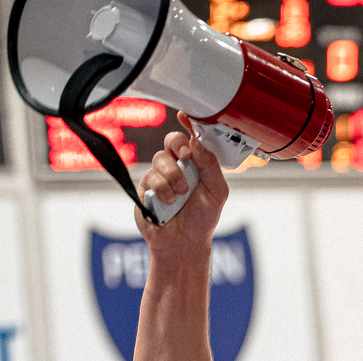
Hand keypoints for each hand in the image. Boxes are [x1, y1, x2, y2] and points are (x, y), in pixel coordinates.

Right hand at [134, 112, 228, 250]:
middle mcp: (177, 166)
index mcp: (197, 164)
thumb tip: (197, 142)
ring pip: (160, 159)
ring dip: (173, 177)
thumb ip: (210, 165)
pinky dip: (162, 190)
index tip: (185, 117)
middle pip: (171, 140)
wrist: (183, 243)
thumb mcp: (217, 191)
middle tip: (186, 158)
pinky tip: (168, 202)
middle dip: (178, 146)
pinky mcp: (145, 187)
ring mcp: (160, 176)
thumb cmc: (202, 219)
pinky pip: (150, 177)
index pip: (191, 138)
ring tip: (180, 195)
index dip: (188, 125)